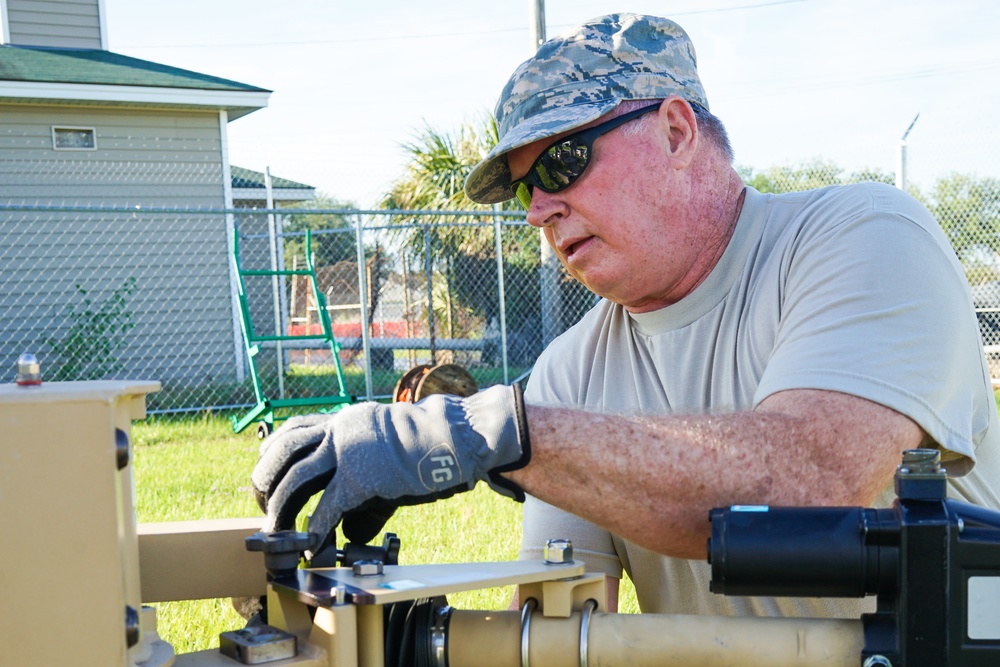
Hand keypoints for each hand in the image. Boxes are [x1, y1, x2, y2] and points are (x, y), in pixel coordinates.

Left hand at [251, 383, 530, 548]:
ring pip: (296, 477)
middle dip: (265, 477)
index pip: (293, 429)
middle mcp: (339, 431)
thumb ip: (358, 477)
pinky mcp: (360, 477)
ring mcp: (348, 452)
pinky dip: (314, 526)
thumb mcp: (382, 449)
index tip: (266, 470)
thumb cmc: (422, 445)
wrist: (448, 437)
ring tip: (276, 529)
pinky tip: (310, 543)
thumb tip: (349, 525)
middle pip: (284, 449)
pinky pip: (327, 504)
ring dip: (280, 506)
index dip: (273, 451)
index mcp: (343, 421)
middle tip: (261, 502)